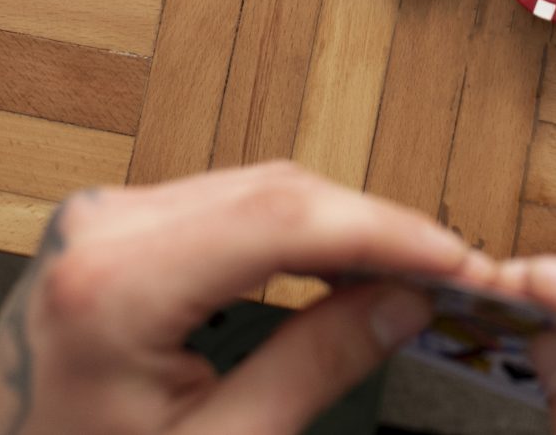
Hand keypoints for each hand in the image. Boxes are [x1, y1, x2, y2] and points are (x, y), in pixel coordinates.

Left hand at [0, 163, 471, 434]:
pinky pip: (224, 206)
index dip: (385, 231)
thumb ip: (314, 366)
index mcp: (115, 285)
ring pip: (257, 189)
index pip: (284, 218)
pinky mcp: (110, 228)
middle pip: (276, 192)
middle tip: (449, 273)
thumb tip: (403, 302)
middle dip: (371, 228)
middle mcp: (100, 229)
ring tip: (407, 272)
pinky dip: (291, 232)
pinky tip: (338, 265)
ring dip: (338, 226)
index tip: (454, 258)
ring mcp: (100, 221)